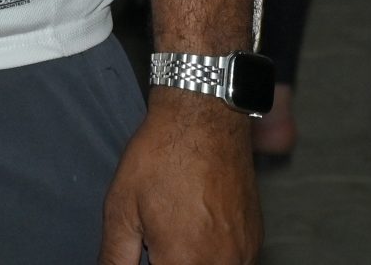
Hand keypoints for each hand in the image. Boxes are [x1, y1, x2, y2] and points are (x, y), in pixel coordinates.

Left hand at [101, 91, 258, 263]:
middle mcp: (221, 264)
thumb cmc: (164, 156)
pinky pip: (234, 261)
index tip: (148, 252)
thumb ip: (116, 257)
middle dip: (171, 261)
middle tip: (158, 239)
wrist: (204, 120)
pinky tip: (197, 228)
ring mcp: (244, 253)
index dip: (151, 262)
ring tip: (176, 229)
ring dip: (192, 260)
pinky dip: (214, 255)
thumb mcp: (121, 209)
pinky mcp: (255, 238)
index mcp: (185, 263)